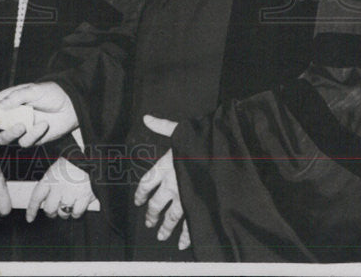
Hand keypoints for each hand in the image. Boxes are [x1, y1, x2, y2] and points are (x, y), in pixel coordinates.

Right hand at [0, 82, 77, 146]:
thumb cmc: (51, 93)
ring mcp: (21, 129)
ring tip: (21, 125)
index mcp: (8, 102)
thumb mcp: (33, 90)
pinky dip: (33, 134)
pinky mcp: (33, 139)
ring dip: (10, 133)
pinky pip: (26, 142)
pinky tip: (42, 124)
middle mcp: (12, 117)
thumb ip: (16, 97)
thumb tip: (0, 106)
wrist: (73, 105)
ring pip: (6, 138)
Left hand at [26, 157, 99, 222]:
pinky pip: (76, 213)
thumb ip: (49, 183)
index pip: (36, 197)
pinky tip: (77, 204)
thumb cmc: (72, 164)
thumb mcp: (55, 169)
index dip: (32, 210)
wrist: (90, 160)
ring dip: (65, 212)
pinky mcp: (83, 198)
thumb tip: (43, 198)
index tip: (30, 218)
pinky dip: (76, 212)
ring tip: (68, 203)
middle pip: (49, 209)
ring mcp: (71, 193)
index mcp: (50, 178)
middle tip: (55, 209)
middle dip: (51, 212)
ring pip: (63, 213)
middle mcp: (58, 187)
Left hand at [134, 114, 189, 250]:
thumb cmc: (201, 141)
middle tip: (148, 224)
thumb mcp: (180, 130)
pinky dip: (185, 236)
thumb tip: (146, 118)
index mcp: (164, 167)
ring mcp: (184, 197)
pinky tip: (181, 244)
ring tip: (161, 235)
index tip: (138, 202)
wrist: (222, 153)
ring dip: (165, 228)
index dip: (140, 194)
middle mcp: (171, 184)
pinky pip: (189, 224)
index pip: (146, 183)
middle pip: (155, 204)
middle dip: (151, 215)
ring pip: (170, 217)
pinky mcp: (197, 206)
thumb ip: (162, 127)